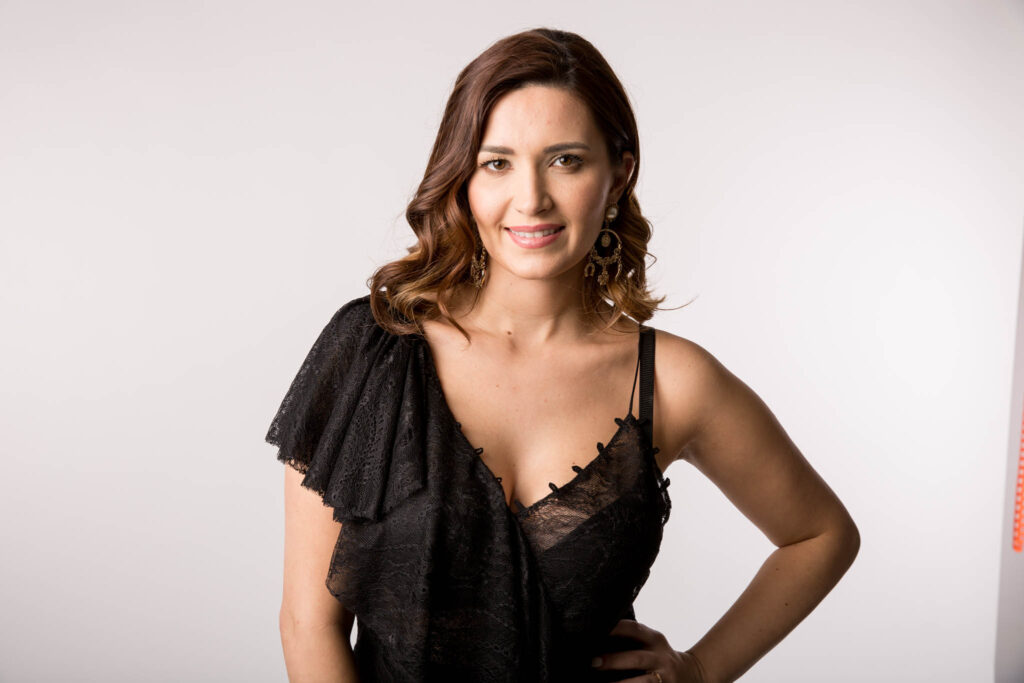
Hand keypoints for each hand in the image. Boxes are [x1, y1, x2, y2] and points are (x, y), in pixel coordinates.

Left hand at [590, 619, 706, 682]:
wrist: (692, 674)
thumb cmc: (659, 657)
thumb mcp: (652, 643)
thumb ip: (632, 639)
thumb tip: (596, 638)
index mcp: (655, 640)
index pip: (634, 629)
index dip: (616, 629)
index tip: (596, 630)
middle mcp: (660, 657)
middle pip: (637, 659)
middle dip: (614, 661)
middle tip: (594, 662)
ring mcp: (664, 677)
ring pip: (644, 682)